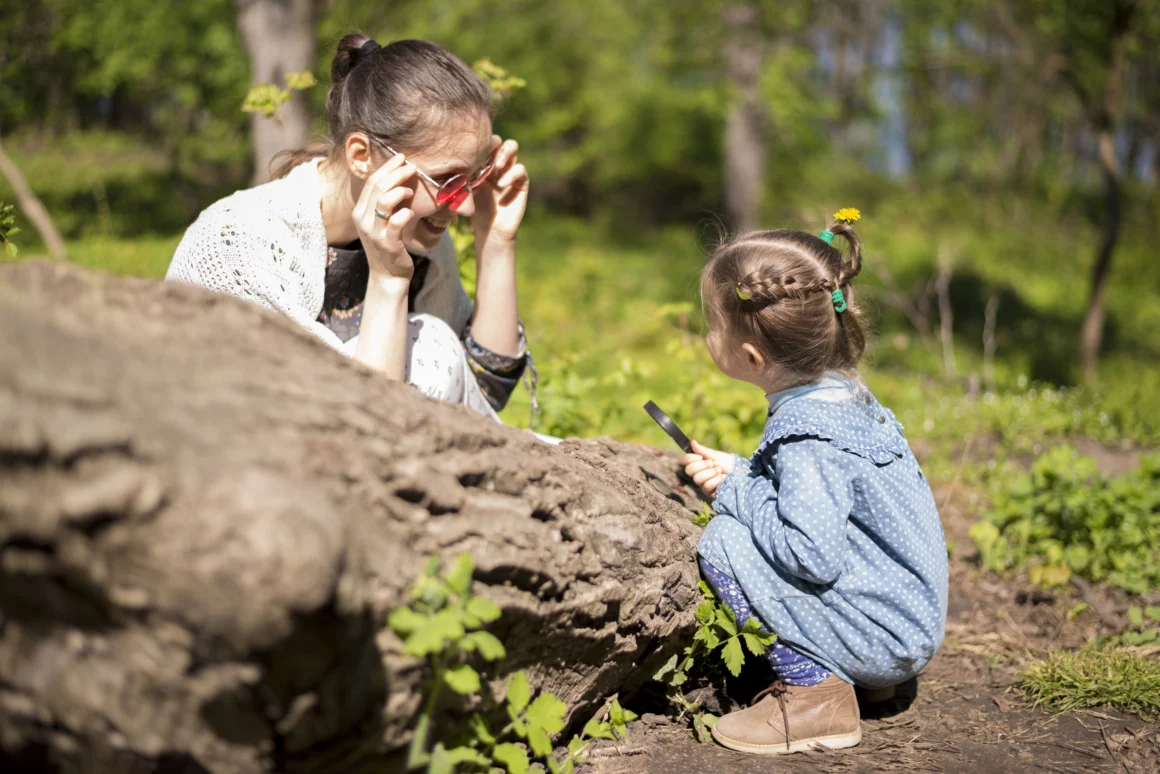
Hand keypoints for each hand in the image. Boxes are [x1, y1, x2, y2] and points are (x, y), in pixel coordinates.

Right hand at [354, 152, 416, 281]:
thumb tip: (400, 178)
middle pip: (377, 187)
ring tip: (411, 192)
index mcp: (360, 211)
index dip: (387, 167)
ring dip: (400, 191)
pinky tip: (411, 212)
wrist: (388, 275)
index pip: (371, 182)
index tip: (402, 157)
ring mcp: (373, 231)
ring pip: (383, 201)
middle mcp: (363, 219)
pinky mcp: (387, 243)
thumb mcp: (381, 222)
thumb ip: (385, 203)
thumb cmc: (388, 245)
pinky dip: (405, 213)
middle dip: (396, 173)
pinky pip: (396, 222)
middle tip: (412, 167)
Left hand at [472, 135, 528, 249]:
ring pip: (512, 148)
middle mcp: (497, 164)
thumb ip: (462, 176)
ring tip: (497, 166)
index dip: (481, 141)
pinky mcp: (521, 183)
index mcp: (483, 163)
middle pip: (500, 140)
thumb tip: (449, 161)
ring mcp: (510, 171)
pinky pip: (520, 170)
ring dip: (505, 153)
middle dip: (494, 142)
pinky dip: (512, 174)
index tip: (472, 148)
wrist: (489, 230)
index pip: (484, 143)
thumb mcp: (465, 190)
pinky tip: (502, 184)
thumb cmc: (475, 211)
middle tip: (487, 153)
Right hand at [680, 440, 736, 497]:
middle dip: (702, 465)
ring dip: (710, 473)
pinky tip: (722, 478)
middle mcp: (697, 474)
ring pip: (697, 479)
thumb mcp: (715, 455)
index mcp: (697, 463)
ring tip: (719, 471)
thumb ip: (703, 450)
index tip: (702, 456)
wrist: (739, 473)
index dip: (692, 458)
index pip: (686, 460)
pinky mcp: (708, 492)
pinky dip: (716, 481)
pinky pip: (707, 486)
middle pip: (689, 470)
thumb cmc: (727, 463)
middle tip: (712, 463)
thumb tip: (692, 442)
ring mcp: (702, 484)